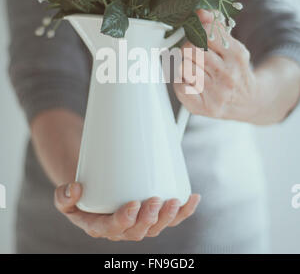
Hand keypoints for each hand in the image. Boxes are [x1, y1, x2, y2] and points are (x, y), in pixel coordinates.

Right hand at [55, 182, 200, 240]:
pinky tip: (193, 198)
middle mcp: (124, 228)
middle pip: (140, 230)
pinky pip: (172, 217)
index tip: (132, 204)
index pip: (114, 229)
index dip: (125, 220)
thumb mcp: (65, 197)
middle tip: (156, 200)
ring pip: (158, 226)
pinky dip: (184, 210)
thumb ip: (63, 196)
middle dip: (150, 218)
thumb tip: (75, 189)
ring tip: (176, 201)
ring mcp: (140, 222)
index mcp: (102, 227)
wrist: (95, 191)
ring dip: (170, 217)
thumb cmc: (82, 194)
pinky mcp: (153, 213)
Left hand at [174, 9, 258, 122]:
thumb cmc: (235, 70)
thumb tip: (201, 12)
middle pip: (190, 49)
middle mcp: (227, 75)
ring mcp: (215, 93)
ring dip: (184, 64)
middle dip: (188, 47)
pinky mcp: (202, 107)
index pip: (205, 33)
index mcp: (236, 55)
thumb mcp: (232, 45)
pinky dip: (181, 81)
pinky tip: (191, 82)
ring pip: (183, 66)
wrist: (248, 102)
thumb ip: (216, 26)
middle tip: (193, 53)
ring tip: (195, 68)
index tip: (198, 35)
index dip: (196, 31)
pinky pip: (179, 85)